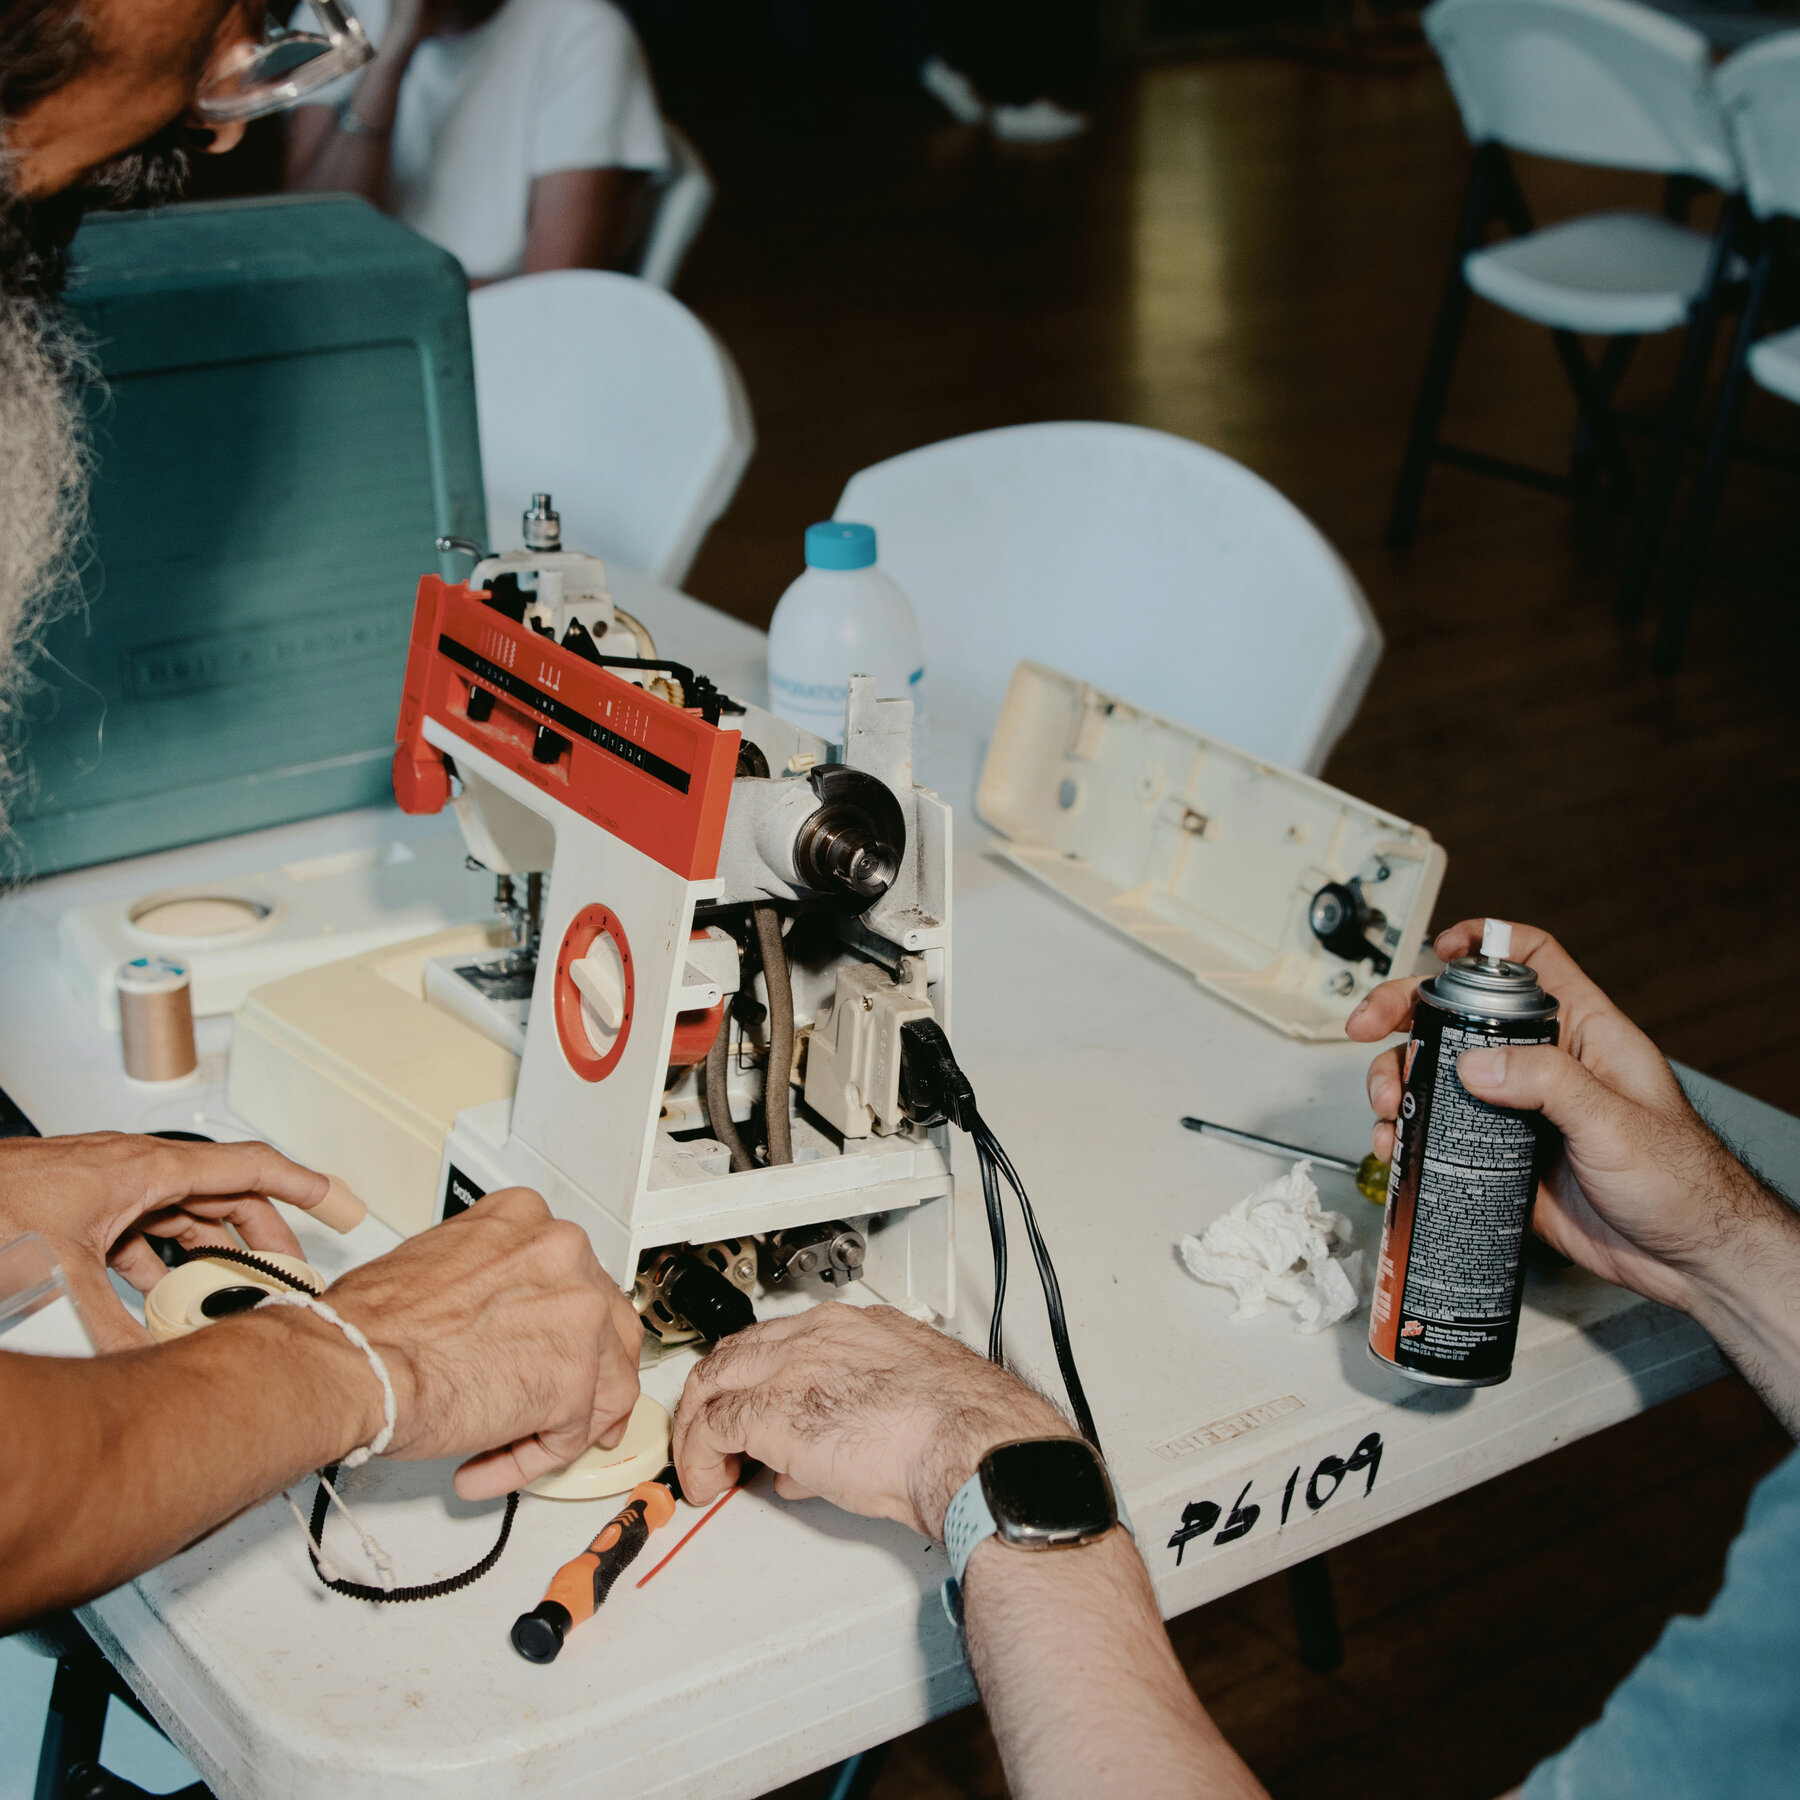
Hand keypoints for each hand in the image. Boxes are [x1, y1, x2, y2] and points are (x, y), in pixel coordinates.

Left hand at [0, 1134, 330, 1350]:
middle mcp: (131, 1173)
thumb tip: (155, 1382)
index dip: (303, 1185)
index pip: (249, 1167)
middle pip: (223, 1197)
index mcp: (145, 1170)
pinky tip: (155, 1302)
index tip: (340, 1203)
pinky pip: (142, 1233)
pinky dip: (161, 1265)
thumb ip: (115, 1337)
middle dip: (263, 1238)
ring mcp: (105, 1189)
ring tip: (229, 1296)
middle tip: (288, 1276)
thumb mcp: (61, 1284)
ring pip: (182, 1215)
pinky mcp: (80, 1211)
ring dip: (210, 1255)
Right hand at [320, 1188, 641, 1498]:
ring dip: (565, 1423)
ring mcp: (577, 1314)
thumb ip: (491, 1280)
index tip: (551, 1350)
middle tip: (562, 1407)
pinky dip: (534, 1459)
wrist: (354, 1361)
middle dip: (587, 1373)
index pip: (574, 1277)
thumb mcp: (441, 1261)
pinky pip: (570, 1432)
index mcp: (528, 1219)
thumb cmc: (373, 1324)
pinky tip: (490, 1467)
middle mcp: (563, 1254)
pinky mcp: (573, 1379)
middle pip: (606, 1323)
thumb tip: (505, 1318)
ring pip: (606, 1379)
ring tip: (521, 1447)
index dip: (565, 1326)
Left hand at [672, 1303, 1071, 1539]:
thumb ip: (856, 1418)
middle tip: (711, 1436)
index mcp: (855, 1328)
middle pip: (737, 1354)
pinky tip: (708, 1482)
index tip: (753, 1408)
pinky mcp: (771, 1411)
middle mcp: (817, 1337)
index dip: (757, 1379)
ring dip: (701, 1426)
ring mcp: (791, 1369)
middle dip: (716, 1396)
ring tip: (703, 1464)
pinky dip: (700, 1457)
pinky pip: (712, 1428)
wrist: (969, 1444)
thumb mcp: (905, 1404)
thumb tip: (824, 1454)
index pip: (781, 1342)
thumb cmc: (959, 1428)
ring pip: (714, 1381)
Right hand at [1346, 920, 1779, 1313]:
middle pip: (1460, 1018)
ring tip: (1391, 1105)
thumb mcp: (1617, 1121)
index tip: (1439, 947)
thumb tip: (1474, 1063)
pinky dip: (1407, 1136)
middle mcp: (1543, 1067)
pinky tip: (1398, 1145)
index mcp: (1582, 1034)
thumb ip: (1547, 1082)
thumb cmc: (1682, 1182)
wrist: (1686, 1262)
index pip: (1531, 962)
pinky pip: (1439, 1135)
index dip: (1483, 943)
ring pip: (1438, 1077)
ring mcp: (1517, 1112)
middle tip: (1368, 1026)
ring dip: (1399, 1082)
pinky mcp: (1498, 1159)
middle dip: (1404, 1016)